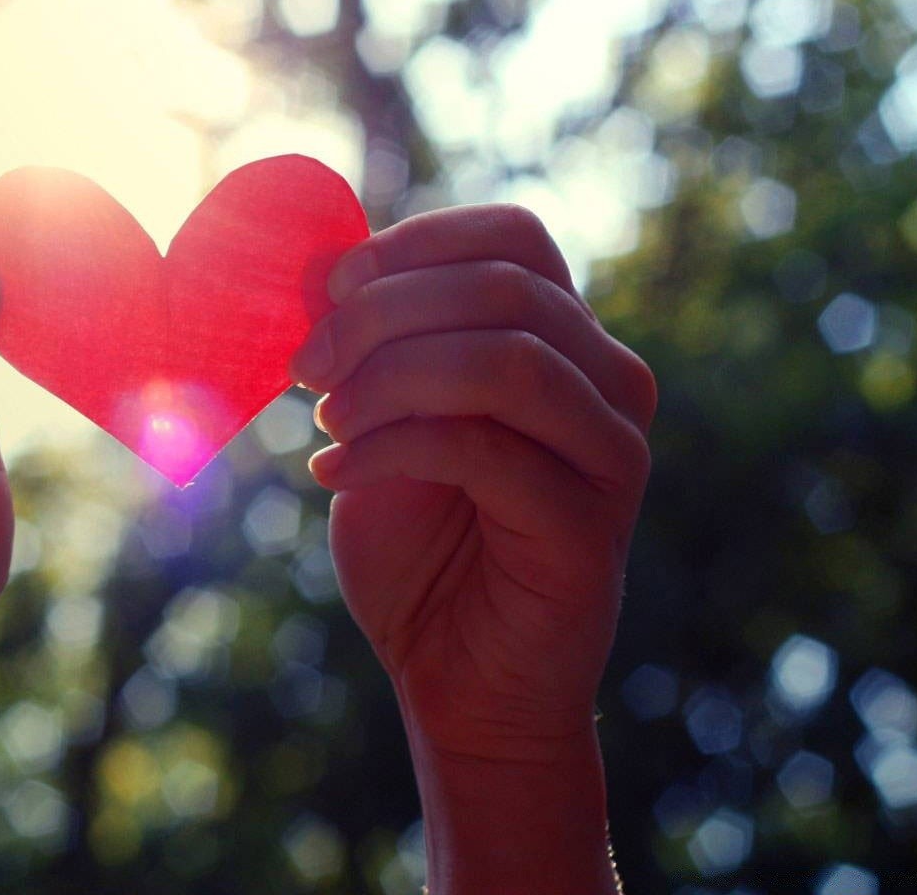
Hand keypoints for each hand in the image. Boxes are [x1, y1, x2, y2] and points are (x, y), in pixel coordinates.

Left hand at [291, 204, 653, 892]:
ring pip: (508, 362)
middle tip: (304, 367)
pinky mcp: (590, 528)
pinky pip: (488, 452)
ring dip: (391, 378)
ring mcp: (613, 455)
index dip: (416, 243)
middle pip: (504, 290)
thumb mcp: (381, 420)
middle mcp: (609, 383)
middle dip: (381, 314)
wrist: (455, 679)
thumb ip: (370, 345)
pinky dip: (392, 449)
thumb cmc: (418, 544)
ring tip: (325, 422)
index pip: (515, 237)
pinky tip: (332, 475)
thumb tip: (316, 265)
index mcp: (565, 340)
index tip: (329, 288)